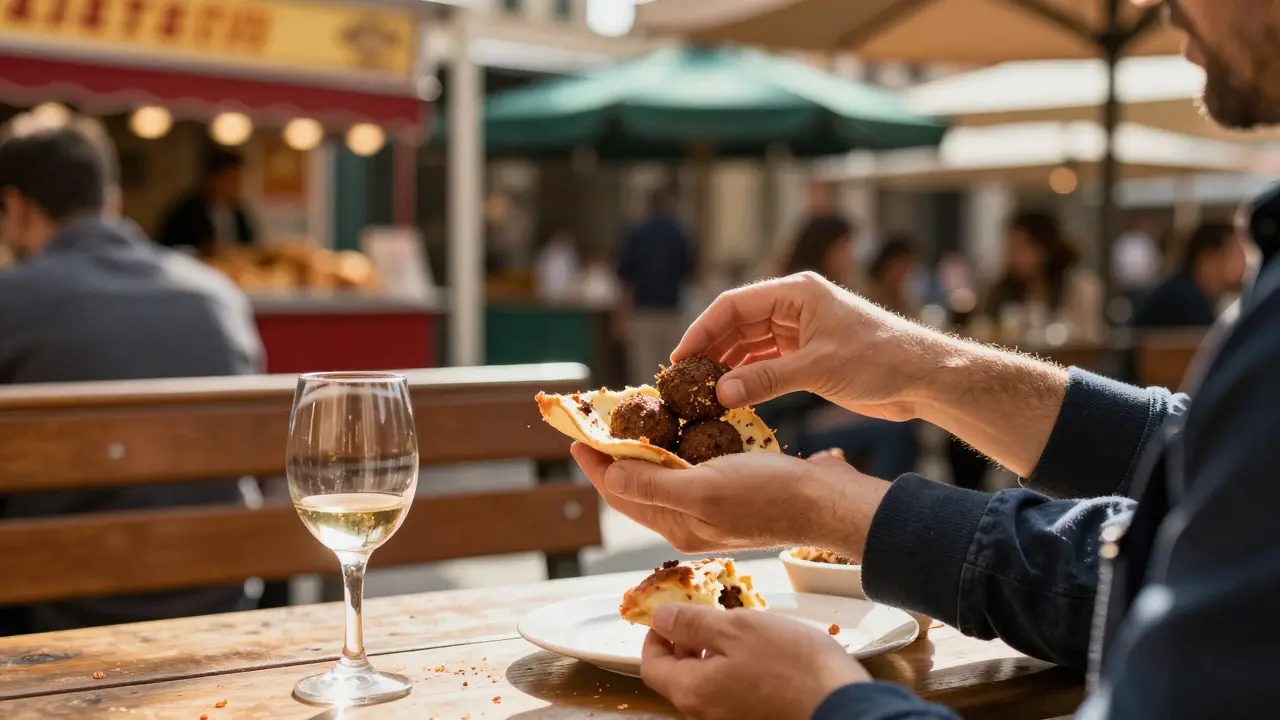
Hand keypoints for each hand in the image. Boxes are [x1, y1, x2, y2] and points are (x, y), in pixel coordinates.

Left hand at [571, 443, 888, 558]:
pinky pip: (690, 467)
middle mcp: (688, 518)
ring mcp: (709, 505)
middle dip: (615, 455)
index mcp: (677, 524)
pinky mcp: (730, 489)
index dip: (596, 466)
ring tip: (630, 419)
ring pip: (662, 475)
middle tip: (599, 422)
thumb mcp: (704, 490)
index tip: (576, 437)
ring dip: (644, 448)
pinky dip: (676, 446)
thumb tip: (608, 476)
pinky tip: (677, 425)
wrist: (824, 501)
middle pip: (637, 485)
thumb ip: (654, 486)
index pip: (621, 494)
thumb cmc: (769, 495)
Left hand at [642, 604, 869, 719]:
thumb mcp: (737, 629)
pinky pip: (731, 694)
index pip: (651, 665)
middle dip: (685, 643)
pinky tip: (758, 652)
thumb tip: (660, 618)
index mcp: (693, 691)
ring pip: (706, 684)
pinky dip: (732, 670)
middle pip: (678, 677)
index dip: (654, 636)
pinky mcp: (754, 719)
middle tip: (704, 614)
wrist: (842, 704)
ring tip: (736, 628)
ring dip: (711, 655)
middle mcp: (705, 713)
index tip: (668, 614)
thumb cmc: (791, 666)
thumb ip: (693, 624)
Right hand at [673, 272, 1068, 476]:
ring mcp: (802, 333)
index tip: (679, 358)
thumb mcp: (817, 369)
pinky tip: (731, 399)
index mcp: (796, 293)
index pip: (734, 305)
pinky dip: (749, 381)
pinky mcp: (810, 358)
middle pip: (738, 325)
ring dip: (728, 368)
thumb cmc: (880, 360)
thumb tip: (719, 393)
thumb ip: (766, 381)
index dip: (702, 329)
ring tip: (702, 394)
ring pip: (750, 347)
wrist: (925, 379)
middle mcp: (795, 308)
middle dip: (711, 351)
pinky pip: (767, 366)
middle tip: (685, 382)